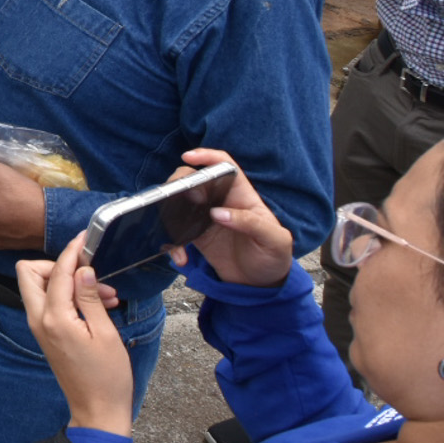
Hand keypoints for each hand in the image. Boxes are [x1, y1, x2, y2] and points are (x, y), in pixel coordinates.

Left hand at [18, 236, 133, 436]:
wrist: (97, 410)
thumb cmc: (106, 377)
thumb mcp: (105, 333)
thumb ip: (90, 297)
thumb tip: (82, 269)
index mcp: (53, 318)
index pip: (56, 272)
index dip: (71, 252)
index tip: (84, 240)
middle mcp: (39, 320)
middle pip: (30, 273)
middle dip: (57, 265)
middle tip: (89, 272)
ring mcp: (40, 327)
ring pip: (39, 286)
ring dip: (67, 282)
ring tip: (106, 294)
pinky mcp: (46, 333)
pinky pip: (49, 303)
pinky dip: (68, 296)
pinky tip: (99, 304)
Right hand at [170, 148, 294, 287]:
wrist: (262, 286)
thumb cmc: (274, 257)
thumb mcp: (275, 240)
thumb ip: (252, 223)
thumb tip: (218, 213)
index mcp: (241, 195)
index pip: (224, 165)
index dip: (207, 156)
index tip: (189, 157)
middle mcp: (220, 202)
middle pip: (194, 179)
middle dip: (180, 182)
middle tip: (179, 198)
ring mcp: (205, 218)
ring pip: (179, 201)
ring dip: (169, 212)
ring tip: (173, 231)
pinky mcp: (195, 236)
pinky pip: (176, 232)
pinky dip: (173, 244)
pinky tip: (182, 258)